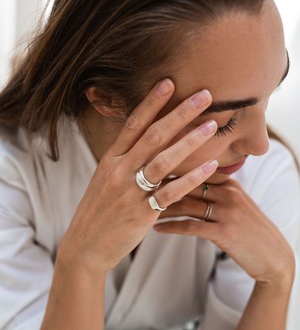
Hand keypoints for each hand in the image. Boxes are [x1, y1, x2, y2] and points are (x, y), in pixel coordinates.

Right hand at [57, 79, 218, 275]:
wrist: (85, 246)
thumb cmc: (98, 212)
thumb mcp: (104, 180)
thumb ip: (123, 161)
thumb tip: (144, 144)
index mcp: (110, 160)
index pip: (132, 125)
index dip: (151, 103)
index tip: (169, 83)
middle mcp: (120, 171)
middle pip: (153, 136)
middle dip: (180, 113)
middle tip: (204, 95)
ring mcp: (131, 191)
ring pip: (164, 160)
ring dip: (190, 140)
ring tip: (212, 125)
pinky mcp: (142, 212)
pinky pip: (171, 191)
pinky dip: (192, 177)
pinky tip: (211, 166)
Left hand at [155, 178, 294, 285]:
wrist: (273, 257)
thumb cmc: (250, 231)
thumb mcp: (236, 205)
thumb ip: (216, 192)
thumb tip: (188, 184)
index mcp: (229, 183)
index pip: (194, 169)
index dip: (169, 168)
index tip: (146, 169)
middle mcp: (228, 193)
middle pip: (186, 184)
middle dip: (159, 184)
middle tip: (136, 187)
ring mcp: (227, 212)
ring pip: (186, 204)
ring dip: (160, 207)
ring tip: (141, 209)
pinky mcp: (225, 232)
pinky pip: (190, 227)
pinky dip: (171, 226)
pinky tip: (155, 228)